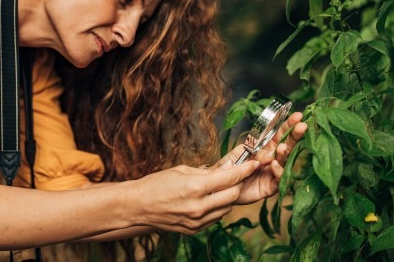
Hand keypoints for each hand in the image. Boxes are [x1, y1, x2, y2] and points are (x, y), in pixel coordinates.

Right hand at [125, 160, 260, 234]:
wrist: (138, 206)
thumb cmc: (157, 184)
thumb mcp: (182, 170)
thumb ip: (207, 172)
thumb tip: (228, 169)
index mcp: (195, 188)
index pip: (230, 178)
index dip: (245, 170)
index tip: (254, 163)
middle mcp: (199, 207)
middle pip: (233, 195)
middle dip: (238, 183)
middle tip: (238, 175)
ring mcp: (197, 221)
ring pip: (227, 208)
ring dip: (228, 197)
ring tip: (219, 188)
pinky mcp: (195, 229)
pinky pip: (216, 218)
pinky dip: (217, 208)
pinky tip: (208, 200)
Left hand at [211, 111, 306, 204]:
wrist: (223, 184)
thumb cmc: (232, 165)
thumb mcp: (241, 152)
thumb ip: (256, 151)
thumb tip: (270, 155)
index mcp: (266, 147)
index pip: (280, 134)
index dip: (288, 125)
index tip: (298, 116)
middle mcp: (273, 158)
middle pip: (287, 146)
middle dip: (294, 136)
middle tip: (302, 126)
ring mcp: (273, 172)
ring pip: (285, 162)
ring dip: (284, 154)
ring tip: (282, 147)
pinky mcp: (271, 186)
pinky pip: (279, 179)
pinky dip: (278, 171)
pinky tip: (274, 164)